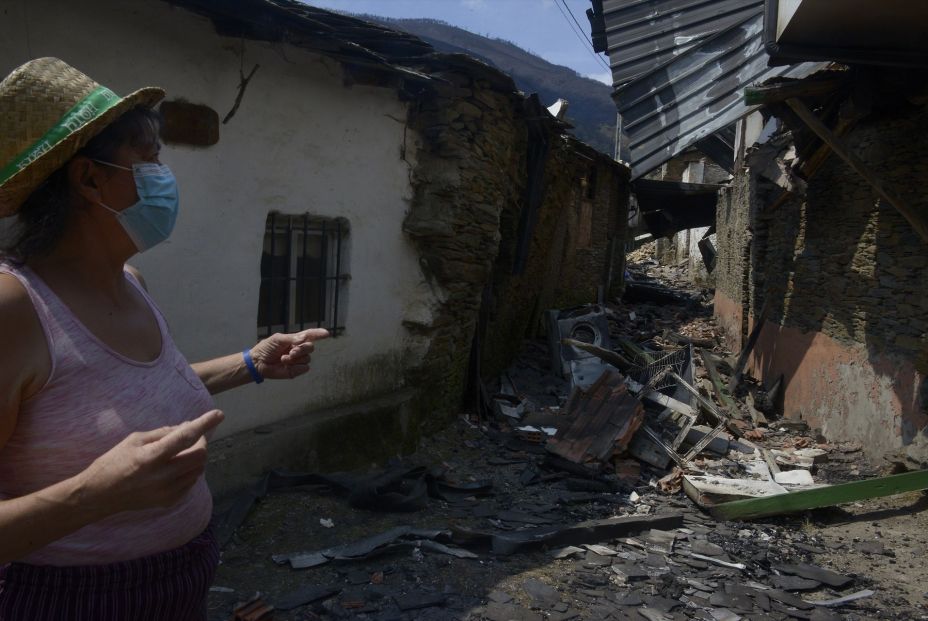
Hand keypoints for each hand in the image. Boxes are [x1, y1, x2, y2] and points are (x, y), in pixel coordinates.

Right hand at [78, 410, 223, 515]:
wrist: (99, 495)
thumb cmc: (113, 462)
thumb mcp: (134, 440)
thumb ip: (163, 433)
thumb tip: (187, 426)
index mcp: (151, 457)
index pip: (185, 437)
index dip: (204, 424)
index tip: (218, 414)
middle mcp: (162, 476)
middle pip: (200, 456)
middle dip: (201, 442)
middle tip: (192, 437)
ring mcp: (167, 492)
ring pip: (198, 470)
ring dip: (196, 457)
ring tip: (180, 452)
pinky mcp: (168, 502)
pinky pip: (191, 483)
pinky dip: (189, 472)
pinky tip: (176, 468)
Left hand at [250, 328, 328, 379]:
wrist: (258, 362)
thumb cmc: (266, 348)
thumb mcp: (278, 339)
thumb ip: (292, 338)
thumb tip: (304, 338)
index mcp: (295, 340)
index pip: (310, 335)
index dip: (318, 334)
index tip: (326, 333)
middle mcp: (299, 349)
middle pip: (310, 347)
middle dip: (302, 349)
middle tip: (291, 352)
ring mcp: (298, 360)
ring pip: (307, 358)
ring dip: (295, 359)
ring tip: (283, 359)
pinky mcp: (296, 370)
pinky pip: (304, 368)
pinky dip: (295, 367)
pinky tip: (286, 366)